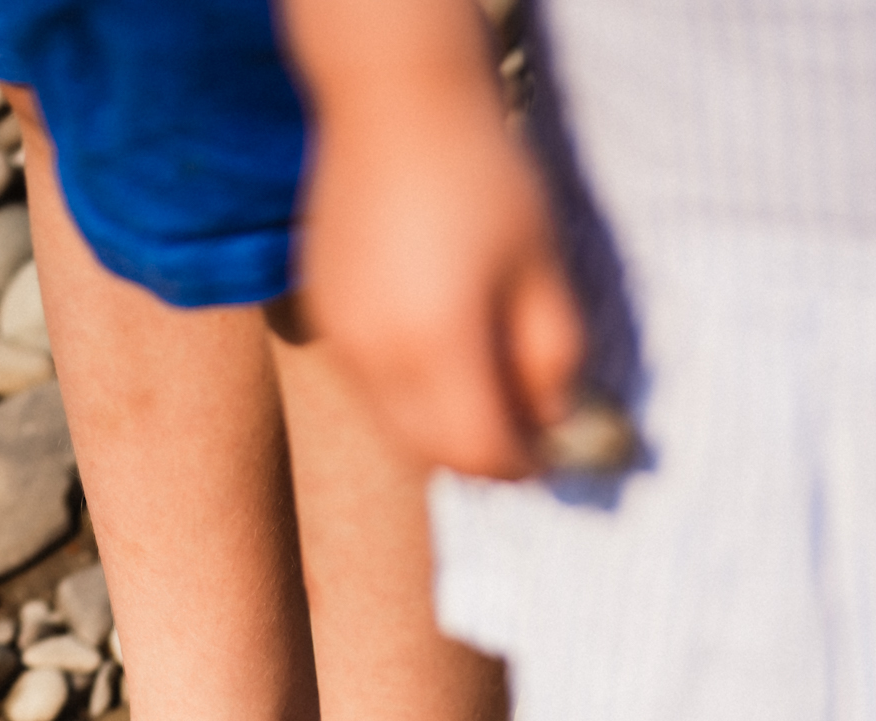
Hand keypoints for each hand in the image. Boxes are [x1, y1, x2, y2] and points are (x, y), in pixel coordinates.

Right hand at [280, 0, 584, 476]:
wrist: (393, 99)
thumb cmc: (480, 173)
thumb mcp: (541, 266)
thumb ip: (552, 356)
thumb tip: (549, 419)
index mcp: (437, 345)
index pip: (480, 452)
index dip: (521, 465)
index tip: (551, 454)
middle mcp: (377, 355)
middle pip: (431, 455)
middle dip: (481, 457)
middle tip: (523, 435)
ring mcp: (341, 337)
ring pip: (394, 426)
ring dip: (440, 429)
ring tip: (486, 391)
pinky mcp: (324, 313)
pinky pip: (367, 384)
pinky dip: (406, 393)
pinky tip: (440, 350)